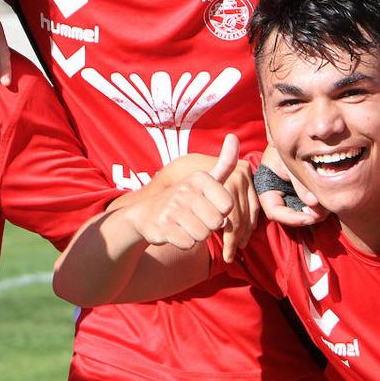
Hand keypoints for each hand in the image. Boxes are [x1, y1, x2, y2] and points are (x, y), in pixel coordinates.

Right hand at [135, 135, 252, 257]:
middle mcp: (186, 189)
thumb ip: (224, 164)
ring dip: (196, 235)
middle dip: (208, 226)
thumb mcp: (204, 180)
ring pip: (203, 234)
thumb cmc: (183, 199)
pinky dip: (184, 242)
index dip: (220, 212)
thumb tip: (234, 137)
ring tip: (185, 225)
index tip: (207, 206)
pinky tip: (175, 232)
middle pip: (217, 222)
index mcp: (200, 177)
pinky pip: (188, 244)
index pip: (228, 206)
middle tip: (195, 218)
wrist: (146, 214)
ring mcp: (172, 207)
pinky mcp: (163, 226)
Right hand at [255, 143, 328, 226]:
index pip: (274, 211)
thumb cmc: (286, 145)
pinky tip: (328, 199)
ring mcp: (291, 194)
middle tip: (323, 214)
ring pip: (303, 212)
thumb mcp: (291, 163)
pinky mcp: (303, 192)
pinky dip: (320, 204)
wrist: (295, 133)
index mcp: (267, 187)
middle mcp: (278, 194)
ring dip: (317, 212)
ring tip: (328, 205)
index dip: (291, 218)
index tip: (309, 218)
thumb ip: (300, 185)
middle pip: (290, 215)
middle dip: (307, 217)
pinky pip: (311, 204)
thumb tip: (313, 204)